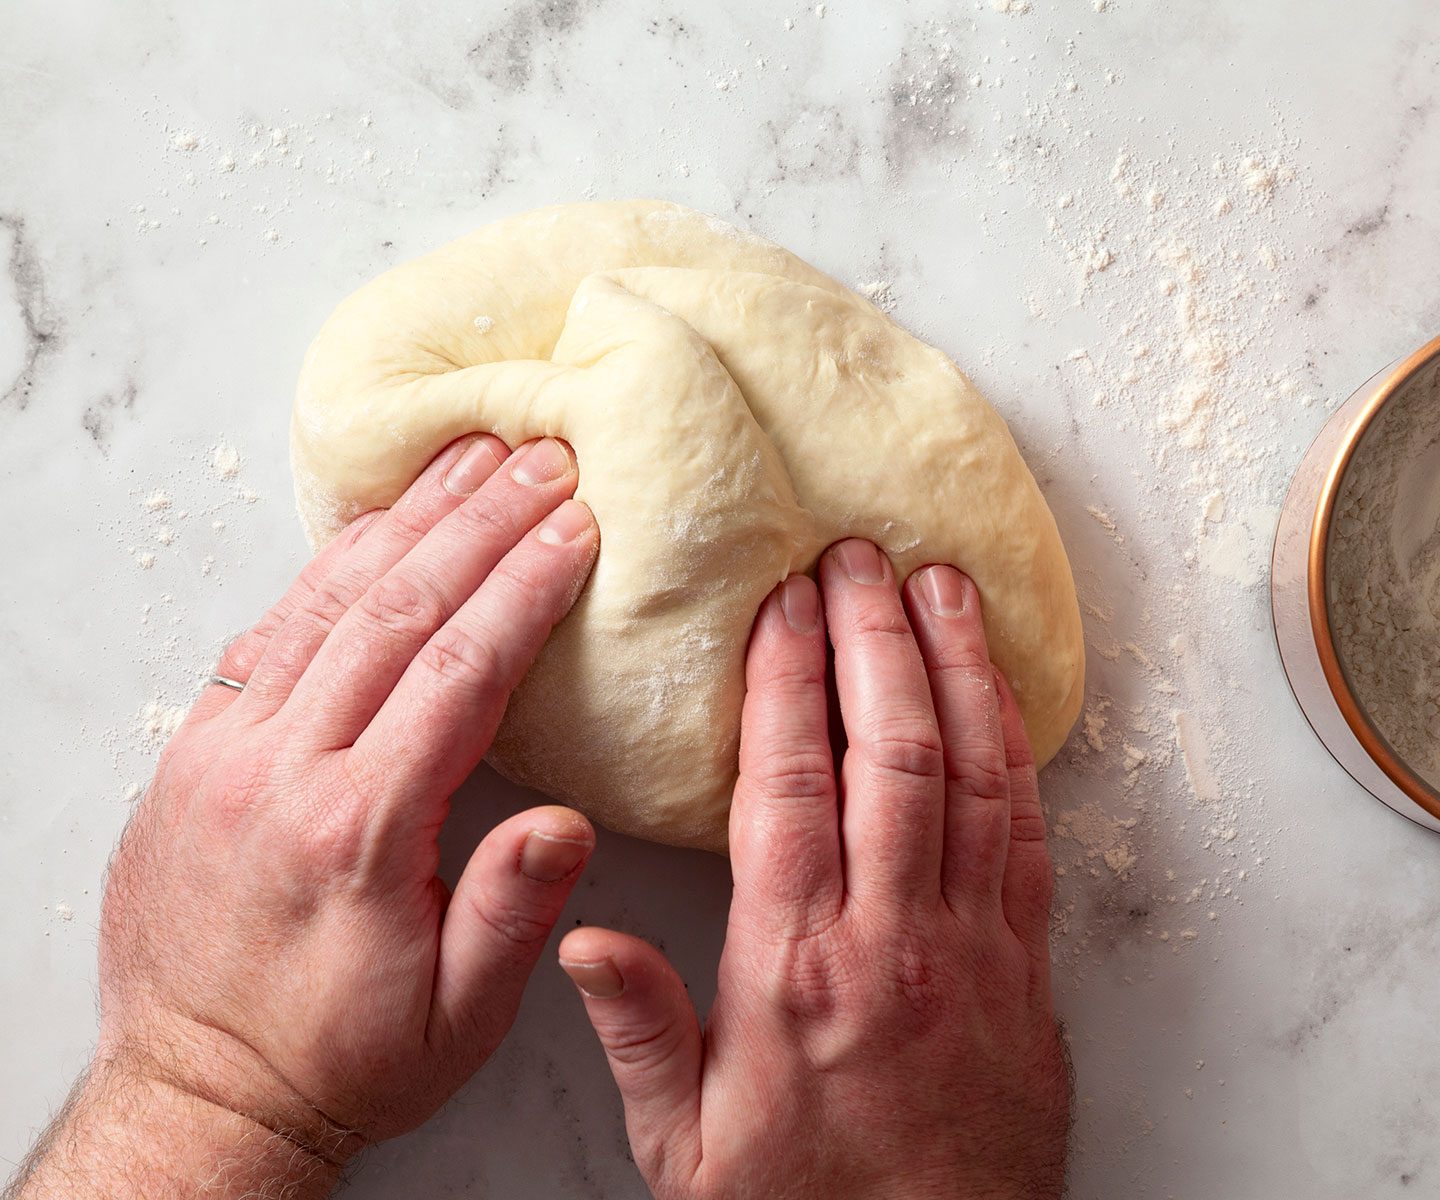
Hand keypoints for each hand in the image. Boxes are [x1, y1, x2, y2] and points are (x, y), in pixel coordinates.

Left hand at [14, 435, 600, 1197]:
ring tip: (467, 460)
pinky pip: (265, 633)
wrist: (203, 1090)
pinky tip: (376, 529)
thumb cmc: (344, 1057)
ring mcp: (223, 755)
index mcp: (358, 834)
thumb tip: (569, 821)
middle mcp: (280, 775)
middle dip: (477, 523)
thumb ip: (511, 912)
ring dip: (404, 523)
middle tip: (538, 458)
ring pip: (321, 603)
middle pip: (392, 611)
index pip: (456, 671)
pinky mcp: (190, 754)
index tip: (577, 525)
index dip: (525, 586)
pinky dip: (327, 569)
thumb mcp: (456, 1016)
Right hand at [559, 539, 1070, 1198]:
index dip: (786, 679)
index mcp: (795, 970)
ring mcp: (973, 946)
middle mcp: (893, 939)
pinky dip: (1013, 748)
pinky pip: (1026, 831)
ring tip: (939, 582)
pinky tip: (997, 692)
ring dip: (954, 668)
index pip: (788, 785)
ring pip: (969, 773)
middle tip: (858, 555)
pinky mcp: (1028, 964)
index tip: (781, 602)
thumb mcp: (685, 1147)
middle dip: (873, 637)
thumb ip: (640, 1030)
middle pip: (887, 751)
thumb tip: (582, 932)